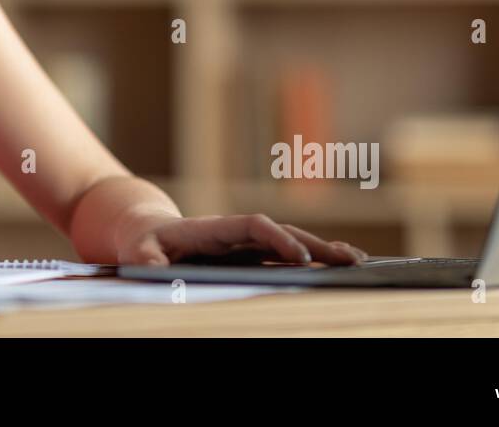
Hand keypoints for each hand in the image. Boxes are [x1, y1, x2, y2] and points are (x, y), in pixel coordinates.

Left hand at [115, 211, 367, 267]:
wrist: (147, 233)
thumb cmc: (144, 244)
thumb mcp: (140, 252)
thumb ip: (149, 261)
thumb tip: (158, 271)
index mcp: (215, 228)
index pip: (254, 227)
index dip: (278, 239)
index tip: (300, 257)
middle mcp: (238, 233)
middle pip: (283, 232)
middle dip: (316, 245)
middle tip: (350, 260)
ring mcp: (247, 244)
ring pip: (292, 242)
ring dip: (324, 251)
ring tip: (358, 263)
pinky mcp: (251, 255)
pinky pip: (286, 256)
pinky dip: (313, 259)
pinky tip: (337, 267)